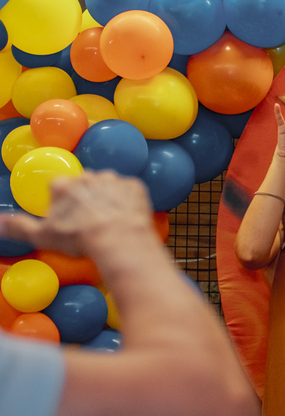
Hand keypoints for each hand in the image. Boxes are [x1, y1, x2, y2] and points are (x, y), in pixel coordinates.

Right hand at [0, 171, 155, 256]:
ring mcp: (113, 179)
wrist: (120, 240)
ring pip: (107, 185)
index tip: (69, 218)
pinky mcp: (135, 185)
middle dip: (85, 198)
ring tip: (109, 221)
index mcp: (63, 185)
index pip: (59, 187)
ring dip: (107, 198)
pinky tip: (125, 217)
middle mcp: (87, 176)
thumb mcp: (42, 237)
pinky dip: (127, 201)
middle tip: (90, 221)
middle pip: (84, 184)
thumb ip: (19, 227)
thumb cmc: (80, 239)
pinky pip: (129, 191)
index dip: (63, 203)